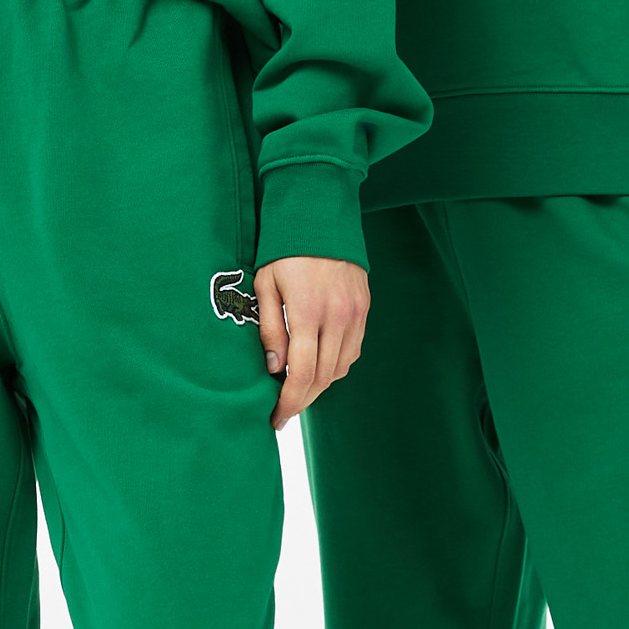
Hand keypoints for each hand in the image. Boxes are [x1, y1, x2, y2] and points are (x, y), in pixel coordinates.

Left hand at [255, 256, 369, 429]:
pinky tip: (319, 366)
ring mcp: (355, 313)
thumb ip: (269, 328)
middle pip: (323, 378)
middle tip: (284, 412)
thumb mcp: (265, 284)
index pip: (301, 373)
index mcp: (307, 311)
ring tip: (298, 390)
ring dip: (319, 386)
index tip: (276, 418)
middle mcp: (337, 316)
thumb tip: (274, 368)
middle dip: (302, 400)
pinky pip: (352, 351)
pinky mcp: (364, 308)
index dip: (289, 402)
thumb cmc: (284, 247)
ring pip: (340, 369)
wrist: (320, 211)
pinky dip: (335, 366)